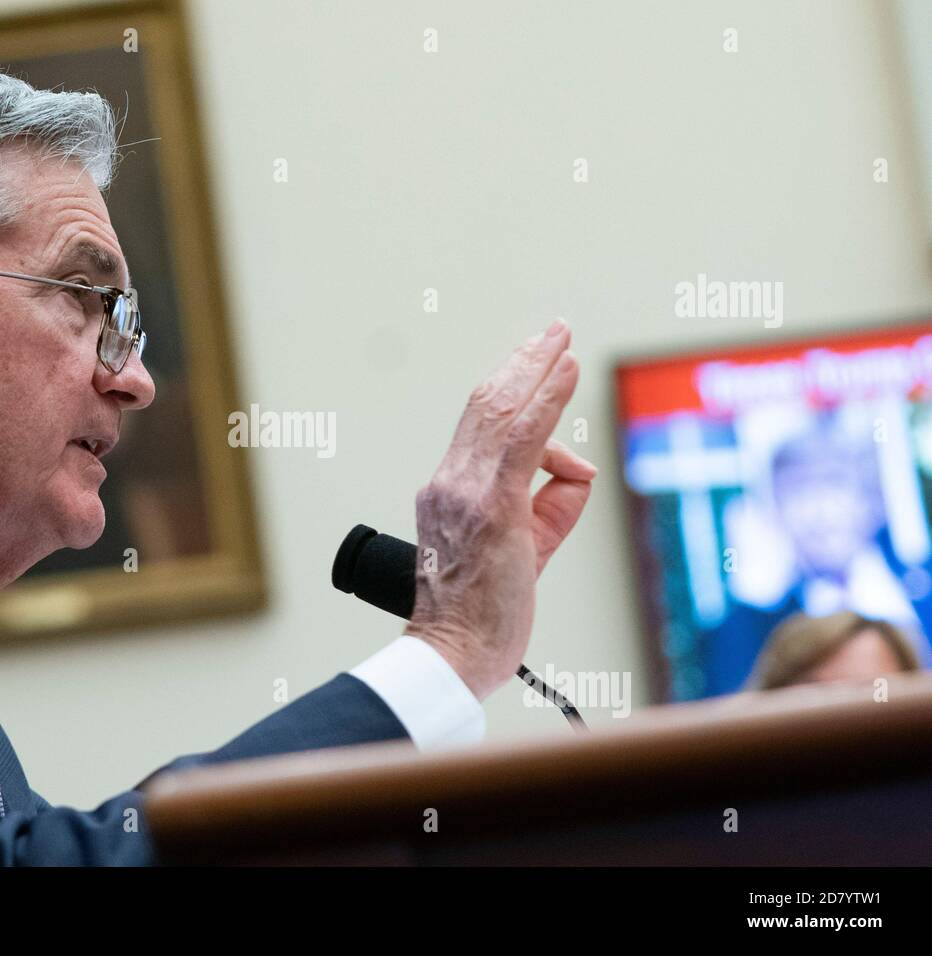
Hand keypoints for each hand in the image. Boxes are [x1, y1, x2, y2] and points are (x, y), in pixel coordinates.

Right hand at [404, 319, 595, 699]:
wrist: (451, 654)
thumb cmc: (479, 616)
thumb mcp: (526, 551)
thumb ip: (553, 505)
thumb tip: (580, 467)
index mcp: (447, 492)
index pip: (482, 429)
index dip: (512, 392)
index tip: (536, 365)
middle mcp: (449, 483)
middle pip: (486, 406)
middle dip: (523, 363)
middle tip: (553, 331)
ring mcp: (466, 493)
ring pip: (501, 412)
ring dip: (537, 368)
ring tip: (562, 339)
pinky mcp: (492, 507)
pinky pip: (523, 440)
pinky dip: (546, 400)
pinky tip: (565, 373)